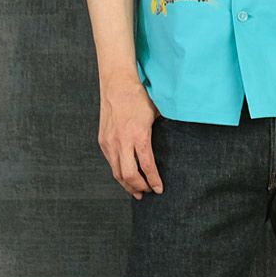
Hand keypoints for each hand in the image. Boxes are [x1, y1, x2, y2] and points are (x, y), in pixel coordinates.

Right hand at [97, 77, 163, 200]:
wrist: (116, 84)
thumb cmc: (138, 97)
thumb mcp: (155, 114)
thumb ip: (162, 131)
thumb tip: (172, 144)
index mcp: (138, 135)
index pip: (147, 166)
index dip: (154, 181)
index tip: (159, 189)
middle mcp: (122, 141)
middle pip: (129, 175)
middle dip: (140, 187)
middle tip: (148, 192)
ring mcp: (110, 142)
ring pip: (117, 172)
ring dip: (127, 184)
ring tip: (136, 192)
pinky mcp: (103, 141)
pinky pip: (111, 163)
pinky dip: (119, 173)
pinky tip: (126, 177)